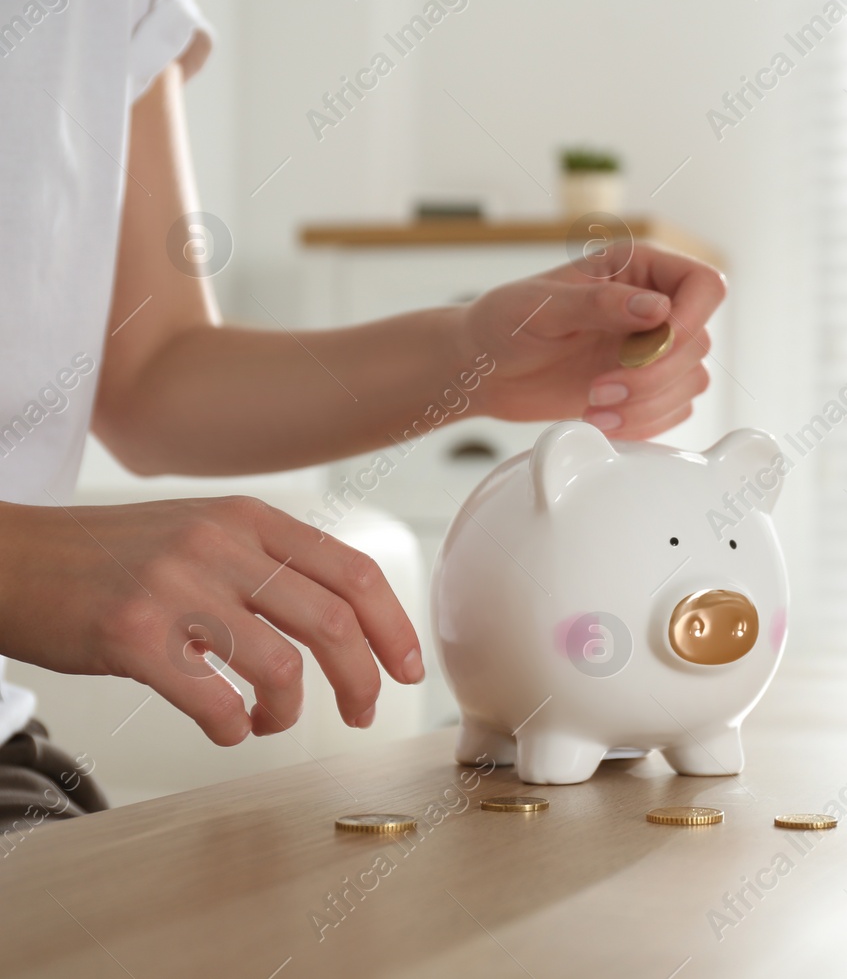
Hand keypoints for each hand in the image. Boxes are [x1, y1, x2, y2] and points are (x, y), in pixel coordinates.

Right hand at [0, 496, 423, 744]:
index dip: (394, 626)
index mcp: (250, 519)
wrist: (9, 558)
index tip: (408, 666)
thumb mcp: (202, 531)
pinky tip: (228, 728)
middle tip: (363, 711)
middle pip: (335, 622)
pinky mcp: (131, 634)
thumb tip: (343, 620)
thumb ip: (267, 562)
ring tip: (275, 720)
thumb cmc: (109, 556)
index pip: (353, 571)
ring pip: (283, 665)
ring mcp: (176, 586)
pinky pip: (212, 698)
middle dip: (364, 679)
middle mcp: (221, 544)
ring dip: (292, 711)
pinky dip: (233, 727)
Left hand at [456, 242, 726, 439]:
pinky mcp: (645, 390)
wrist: (483, 370)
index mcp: (639, 269)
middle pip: (699, 342)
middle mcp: (655, 308)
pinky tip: (600, 420)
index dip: (692, 318)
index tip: (652, 346)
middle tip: (599, 389)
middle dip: (653, 374)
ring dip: (647, 404)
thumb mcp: (543, 306)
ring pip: (692, 382)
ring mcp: (652, 351)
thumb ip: (600, 303)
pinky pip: (674, 411)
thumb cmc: (503, 323)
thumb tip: (659, 309)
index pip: (704, 285)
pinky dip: (643, 424)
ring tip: (594, 408)